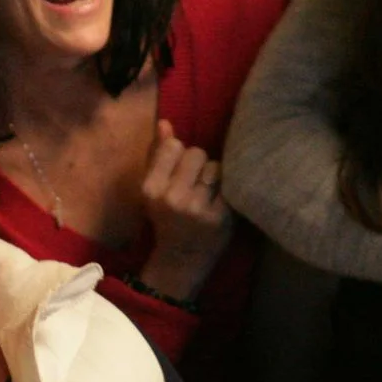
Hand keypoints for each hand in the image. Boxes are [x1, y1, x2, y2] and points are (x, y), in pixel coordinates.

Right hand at [138, 119, 234, 300]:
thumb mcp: (154, 189)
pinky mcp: (221, 217)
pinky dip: (227, 191)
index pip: (174, 146)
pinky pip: (230, 185)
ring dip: (215, 177)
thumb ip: (157, 154)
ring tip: (208, 193)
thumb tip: (165, 122)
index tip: (180, 172)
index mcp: (151, 188)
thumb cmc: (167, 219)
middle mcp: (172, 197)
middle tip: (196, 184)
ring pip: (216, 167)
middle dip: (199, 165)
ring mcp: (198, 208)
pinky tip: (219, 203)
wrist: (181, 260)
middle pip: (197, 153)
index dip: (181, 156)